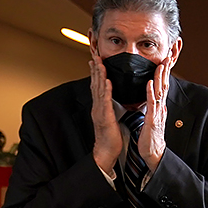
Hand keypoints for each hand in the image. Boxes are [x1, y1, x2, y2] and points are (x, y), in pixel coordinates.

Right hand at [89, 52, 121, 175]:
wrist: (106, 151)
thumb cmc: (110, 138)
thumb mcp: (110, 119)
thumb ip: (110, 108)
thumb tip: (113, 100)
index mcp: (99, 107)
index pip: (97, 87)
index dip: (96, 73)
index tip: (96, 61)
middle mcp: (97, 107)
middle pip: (95, 85)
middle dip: (95, 69)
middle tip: (95, 56)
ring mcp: (99, 111)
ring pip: (99, 90)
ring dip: (99, 75)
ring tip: (99, 63)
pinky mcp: (105, 117)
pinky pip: (105, 101)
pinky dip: (106, 90)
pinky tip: (107, 81)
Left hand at [139, 55, 170, 171]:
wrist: (153, 152)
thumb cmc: (151, 136)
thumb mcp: (153, 117)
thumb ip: (155, 107)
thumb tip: (156, 98)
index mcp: (159, 106)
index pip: (163, 86)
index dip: (164, 73)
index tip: (165, 60)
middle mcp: (161, 107)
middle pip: (164, 85)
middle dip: (166, 70)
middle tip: (167, 56)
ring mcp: (157, 113)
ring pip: (159, 92)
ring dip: (159, 78)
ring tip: (160, 65)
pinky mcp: (152, 120)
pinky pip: (151, 104)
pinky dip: (150, 92)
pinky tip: (149, 83)